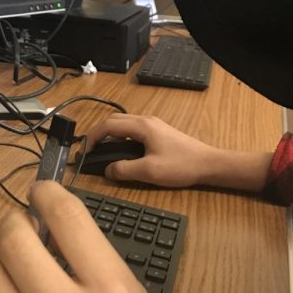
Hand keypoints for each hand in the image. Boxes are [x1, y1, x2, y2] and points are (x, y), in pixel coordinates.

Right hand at [83, 113, 220, 186]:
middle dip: (98, 134)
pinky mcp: (159, 131)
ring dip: (110, 135)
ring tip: (103, 152)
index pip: (108, 125)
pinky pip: (133, 129)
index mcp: (141, 127)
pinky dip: (121, 137)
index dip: (92, 137)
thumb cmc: (181, 166)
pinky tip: (123, 153)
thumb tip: (107, 170)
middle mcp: (146, 121)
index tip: (84, 152)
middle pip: (114, 120)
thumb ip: (124, 170)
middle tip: (90, 151)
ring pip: (124, 124)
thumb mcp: (149, 172)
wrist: (208, 164)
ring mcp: (153, 125)